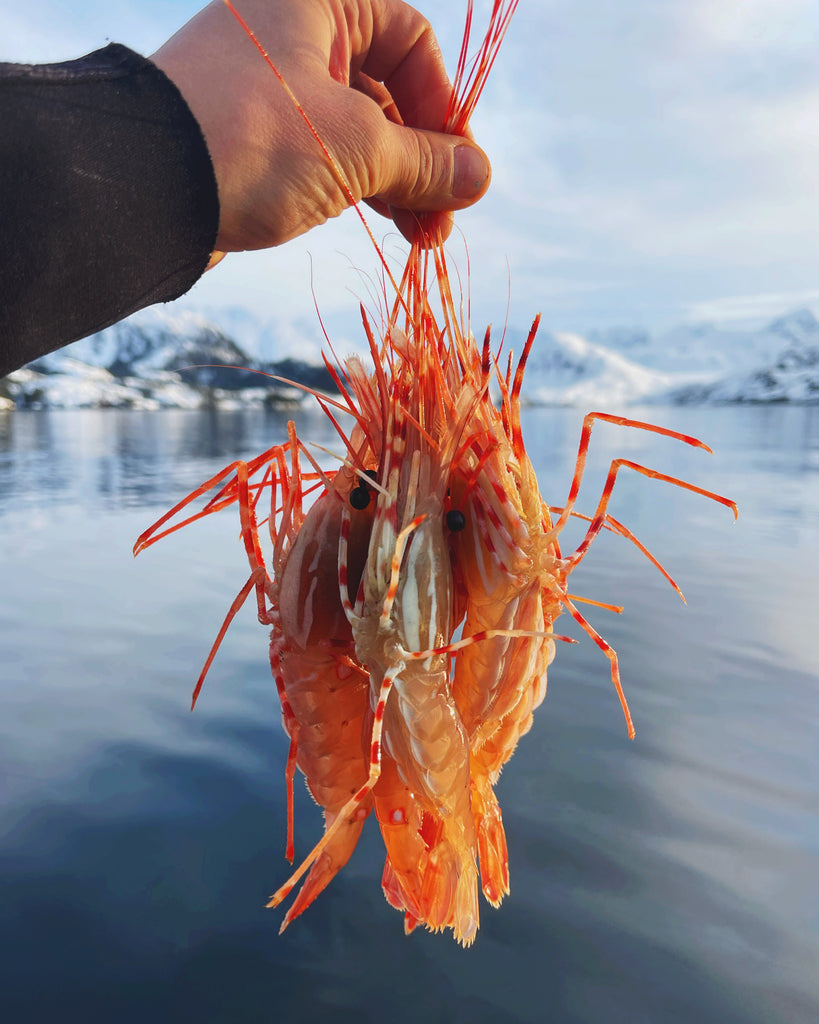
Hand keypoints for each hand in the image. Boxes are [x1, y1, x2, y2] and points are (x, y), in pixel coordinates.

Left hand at [152, 0, 490, 253]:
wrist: (143, 190)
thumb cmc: (256, 142)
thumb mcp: (357, 147)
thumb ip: (426, 161)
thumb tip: (481, 177)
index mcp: (317, 0)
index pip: (411, 40)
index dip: (444, 106)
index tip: (461, 169)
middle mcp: (289, 30)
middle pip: (385, 89)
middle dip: (423, 159)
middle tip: (443, 221)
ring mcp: (265, 84)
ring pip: (353, 127)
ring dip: (395, 182)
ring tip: (419, 237)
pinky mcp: (248, 134)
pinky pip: (318, 151)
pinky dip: (354, 185)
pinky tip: (375, 222)